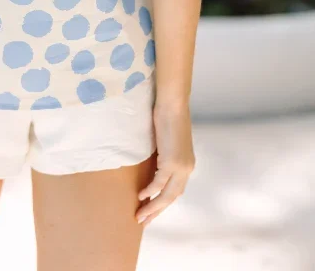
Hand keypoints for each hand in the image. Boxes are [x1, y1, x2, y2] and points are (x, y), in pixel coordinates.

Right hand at [135, 101, 194, 225]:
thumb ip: (163, 155)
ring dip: (153, 207)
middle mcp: (187, 168)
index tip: (151, 211)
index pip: (175, 190)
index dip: (163, 202)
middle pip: (172, 197)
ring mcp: (180, 167)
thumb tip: (151, 163)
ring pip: (166, 195)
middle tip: (143, 222)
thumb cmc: (167, 117)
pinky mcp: (171, 162)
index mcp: (187, 164)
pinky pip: (159, 183)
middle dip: (157, 211)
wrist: (173, 104)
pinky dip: (150, 191)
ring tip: (140, 216)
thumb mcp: (166, 141)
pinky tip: (141, 196)